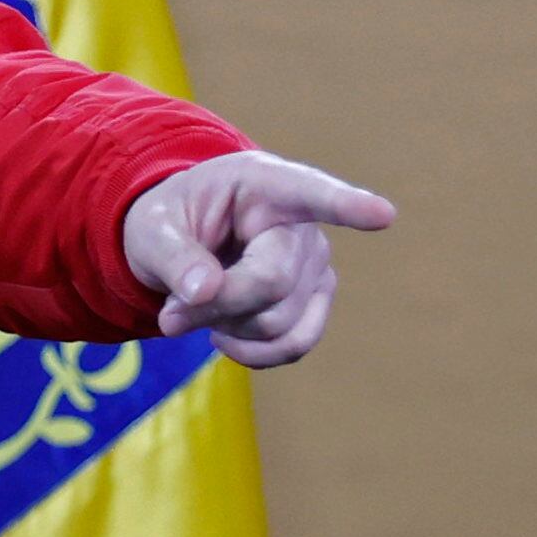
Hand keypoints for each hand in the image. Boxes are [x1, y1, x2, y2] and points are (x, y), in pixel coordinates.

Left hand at [120, 151, 395, 369]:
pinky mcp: (315, 301)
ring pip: (278, 322)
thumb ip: (174, 257)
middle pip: (272, 281)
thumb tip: (202, 292)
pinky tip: (223, 337)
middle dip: (217, 305)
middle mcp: (302, 222)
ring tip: (200, 308)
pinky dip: (252, 353)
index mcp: (263, 183)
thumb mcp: (153, 230)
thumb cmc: (171, 222)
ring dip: (227, 329)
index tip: (383, 215)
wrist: (185, 240)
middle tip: (169, 314)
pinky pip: (295, 344)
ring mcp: (316, 263)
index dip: (347, 207)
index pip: (311, 193)